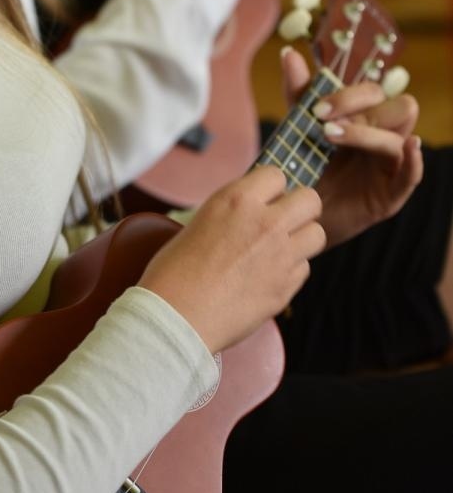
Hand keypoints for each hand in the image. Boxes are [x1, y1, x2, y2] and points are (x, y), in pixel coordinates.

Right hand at [138, 165, 324, 353]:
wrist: (176, 317)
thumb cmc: (175, 271)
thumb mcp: (201, 222)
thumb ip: (234, 212)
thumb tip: (253, 209)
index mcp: (237, 201)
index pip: (276, 174)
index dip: (272, 188)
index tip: (265, 199)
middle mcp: (265, 223)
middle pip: (310, 199)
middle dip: (300, 208)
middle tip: (284, 220)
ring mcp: (280, 256)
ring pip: (317, 234)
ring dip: (302, 238)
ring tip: (281, 248)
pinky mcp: (286, 287)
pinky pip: (305, 268)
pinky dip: (292, 270)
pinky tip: (269, 276)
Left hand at [280, 46, 422, 247]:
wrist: (295, 213)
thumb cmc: (303, 167)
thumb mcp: (298, 128)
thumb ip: (299, 93)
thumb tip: (289, 54)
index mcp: (366, 118)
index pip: (374, 92)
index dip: (347, 96)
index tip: (316, 110)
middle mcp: (383, 137)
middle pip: (399, 107)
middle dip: (360, 110)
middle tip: (323, 125)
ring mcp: (389, 166)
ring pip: (399, 138)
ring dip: (366, 134)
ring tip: (329, 139)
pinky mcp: (390, 195)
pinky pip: (412, 175)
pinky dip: (414, 161)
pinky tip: (410, 147)